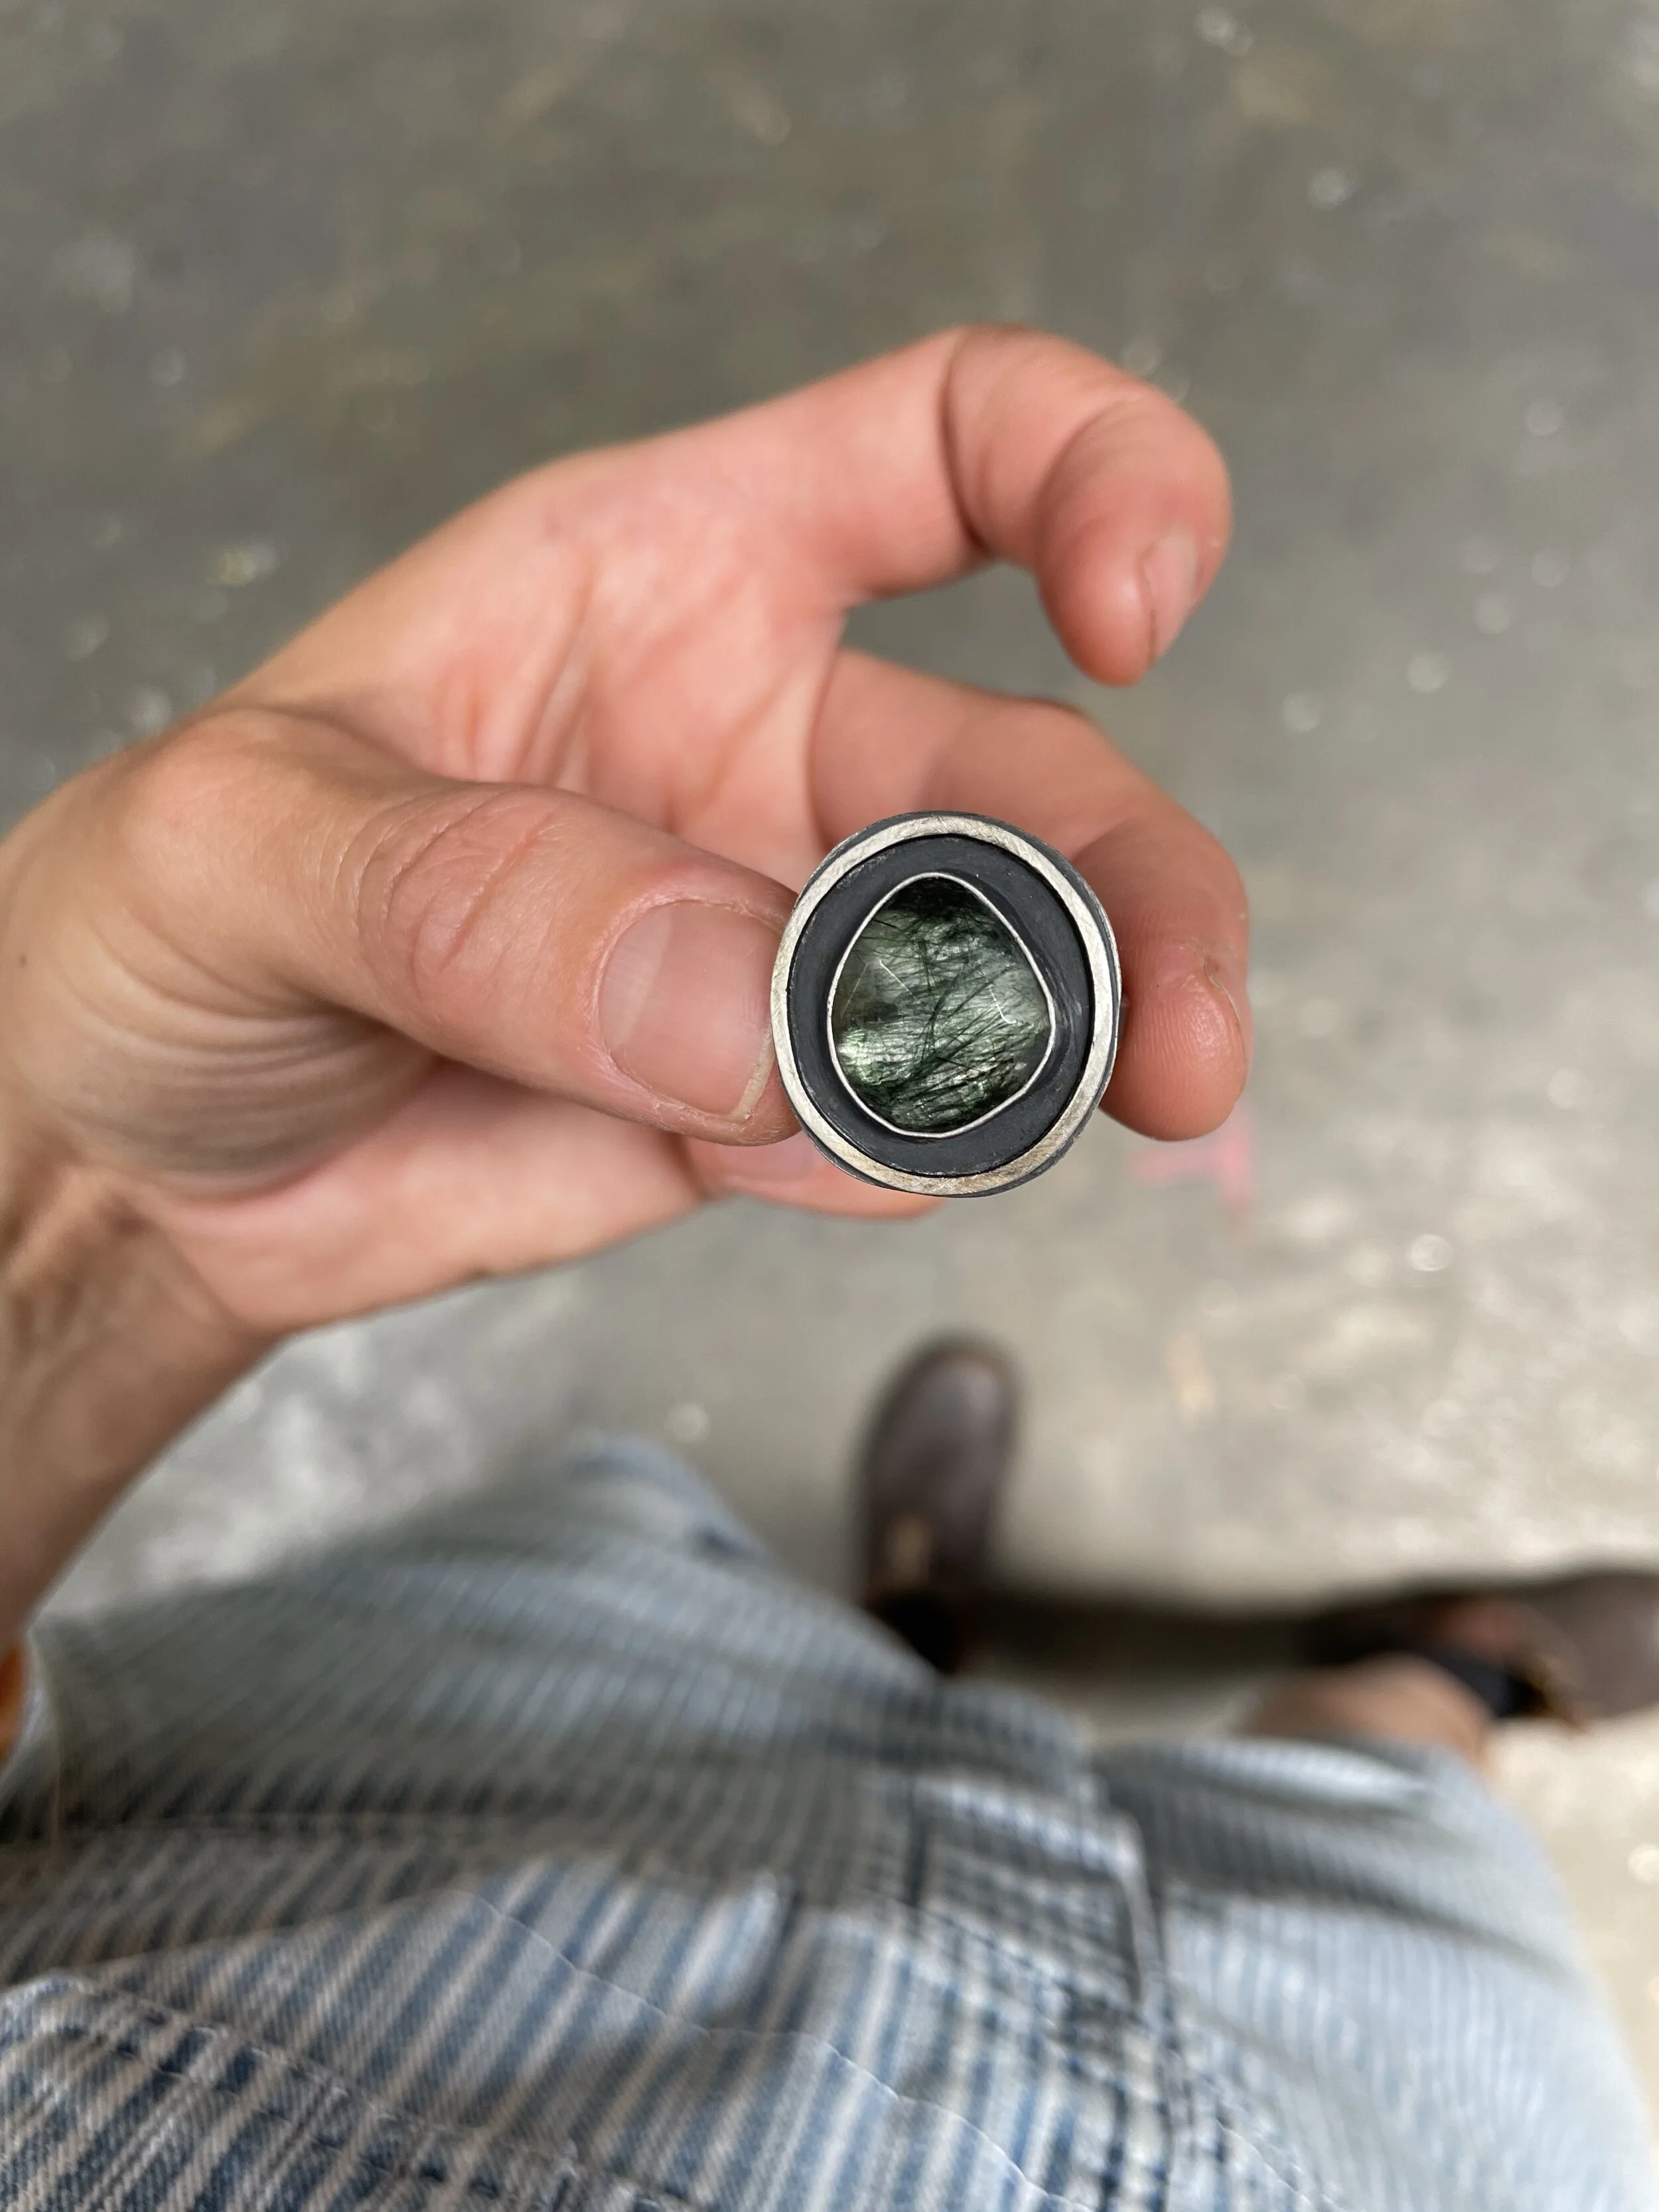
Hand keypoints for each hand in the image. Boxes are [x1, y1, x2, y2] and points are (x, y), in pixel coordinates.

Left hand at [0, 327, 1244, 1341]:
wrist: (137, 1157)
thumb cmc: (163, 921)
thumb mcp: (252, 842)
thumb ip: (481, 894)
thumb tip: (747, 1000)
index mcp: (668, 574)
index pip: (951, 446)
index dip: (1096, 476)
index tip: (1141, 607)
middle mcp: (763, 745)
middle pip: (1042, 776)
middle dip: (1143, 899)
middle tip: (1171, 1045)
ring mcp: (777, 939)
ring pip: (1014, 971)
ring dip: (1046, 1056)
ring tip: (965, 1118)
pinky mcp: (762, 1102)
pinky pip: (892, 1128)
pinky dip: (860, 1160)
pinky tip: (732, 1162)